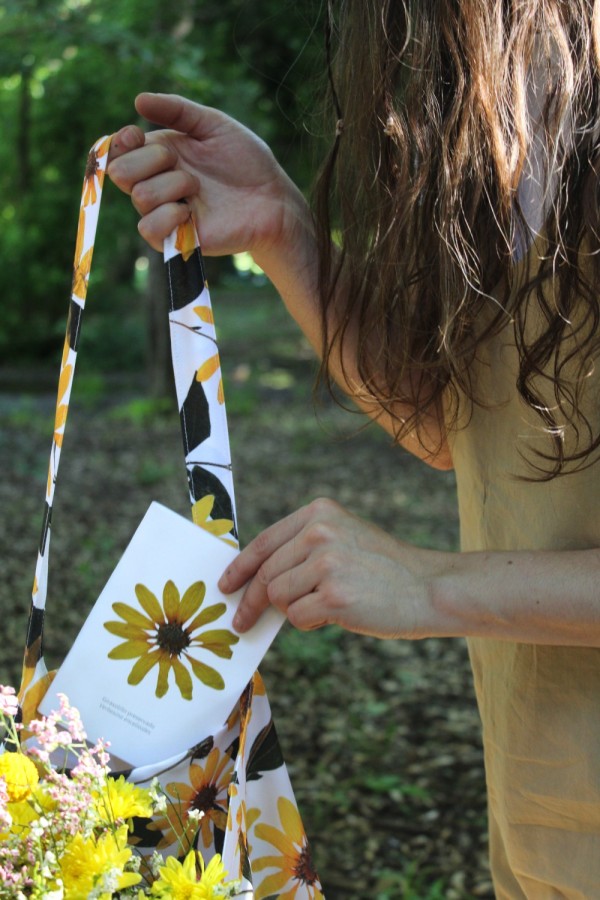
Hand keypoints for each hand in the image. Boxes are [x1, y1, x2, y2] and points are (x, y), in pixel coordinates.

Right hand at [107, 93, 309, 264]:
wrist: (272, 199)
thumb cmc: (247, 162)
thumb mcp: (213, 124)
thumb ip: (177, 110)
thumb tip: (138, 100)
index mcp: (160, 156)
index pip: (117, 151)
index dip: (119, 142)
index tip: (137, 134)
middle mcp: (158, 184)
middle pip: (119, 173)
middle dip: (149, 160)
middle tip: (180, 161)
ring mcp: (166, 213)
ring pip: (140, 197)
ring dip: (170, 185)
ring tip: (198, 187)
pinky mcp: (177, 239)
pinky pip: (149, 229)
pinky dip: (166, 216)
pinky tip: (189, 212)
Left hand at [219, 498, 446, 638]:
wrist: (430, 588)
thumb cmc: (386, 569)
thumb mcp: (345, 538)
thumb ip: (303, 549)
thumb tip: (255, 581)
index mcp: (320, 512)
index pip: (264, 542)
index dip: (239, 567)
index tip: (226, 585)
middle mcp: (320, 531)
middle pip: (266, 574)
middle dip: (252, 602)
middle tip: (242, 622)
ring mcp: (327, 562)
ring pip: (279, 597)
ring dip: (294, 610)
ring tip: (326, 606)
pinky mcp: (334, 595)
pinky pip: (297, 618)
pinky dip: (310, 623)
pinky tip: (337, 615)